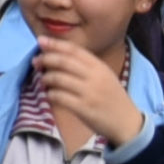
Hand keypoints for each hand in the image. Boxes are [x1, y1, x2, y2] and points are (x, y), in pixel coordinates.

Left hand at [28, 34, 145, 151]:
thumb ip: (85, 66)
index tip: (40, 41)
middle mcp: (95, 77)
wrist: (127, 123)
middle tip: (36, 61)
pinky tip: (50, 95)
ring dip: (46, 78)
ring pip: (59, 78)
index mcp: (100, 67)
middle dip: (46, 59)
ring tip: (44, 80)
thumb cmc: (111, 98)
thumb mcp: (104, 76)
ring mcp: (89, 93)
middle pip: (64, 62)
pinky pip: (59, 97)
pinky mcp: (83, 108)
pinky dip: (51, 94)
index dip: (55, 44)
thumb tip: (57, 55)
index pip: (74, 50)